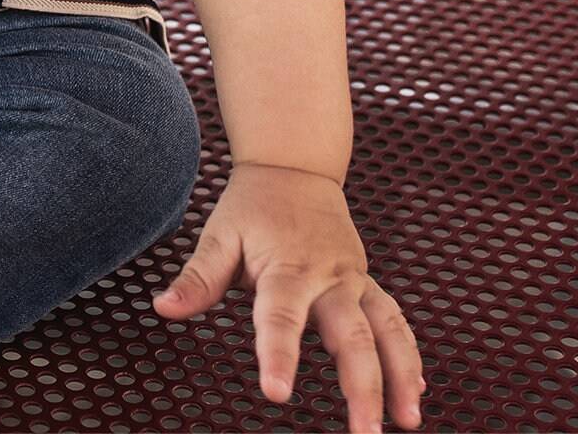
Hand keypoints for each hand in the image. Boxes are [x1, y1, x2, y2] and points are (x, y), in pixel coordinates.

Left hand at [151, 162, 426, 432]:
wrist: (294, 169)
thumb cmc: (253, 206)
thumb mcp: (219, 235)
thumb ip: (197, 278)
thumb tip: (163, 308)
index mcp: (286, 268)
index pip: (280, 318)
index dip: (278, 355)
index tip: (278, 394)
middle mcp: (329, 277)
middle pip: (351, 335)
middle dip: (361, 386)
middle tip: (363, 432)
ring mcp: (354, 281)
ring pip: (387, 331)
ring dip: (400, 376)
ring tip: (405, 421)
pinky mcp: (367, 285)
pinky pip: (395, 321)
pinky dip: (409, 356)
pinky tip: (414, 392)